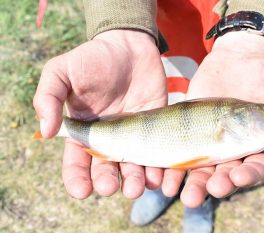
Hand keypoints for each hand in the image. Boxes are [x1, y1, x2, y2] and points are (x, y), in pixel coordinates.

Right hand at [33, 30, 166, 198]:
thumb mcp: (62, 72)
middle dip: (107, 182)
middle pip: (106, 170)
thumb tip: (45, 131)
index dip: (77, 180)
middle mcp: (109, 139)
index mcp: (84, 132)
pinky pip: (157, 154)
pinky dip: (158, 169)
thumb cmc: (93, 58)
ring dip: (134, 182)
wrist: (130, 45)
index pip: (77, 163)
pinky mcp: (155, 129)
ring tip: (136, 187)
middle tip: (110, 186)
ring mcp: (134, 136)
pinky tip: (157, 177)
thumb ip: (48, 98)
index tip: (82, 191)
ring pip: (133, 168)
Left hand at [161, 32, 263, 206]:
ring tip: (184, 193)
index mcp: (258, 146)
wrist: (238, 57)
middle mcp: (233, 150)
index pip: (255, 169)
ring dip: (193, 184)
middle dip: (218, 185)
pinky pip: (180, 151)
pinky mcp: (190, 132)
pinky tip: (164, 176)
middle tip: (209, 189)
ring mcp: (210, 142)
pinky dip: (172, 166)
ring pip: (201, 170)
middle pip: (225, 175)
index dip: (248, 176)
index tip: (239, 177)